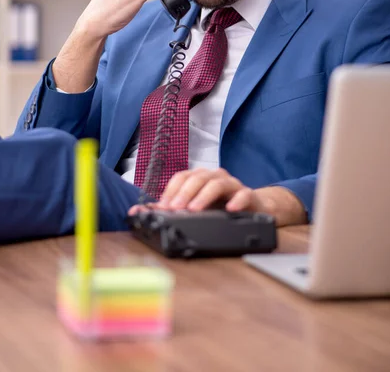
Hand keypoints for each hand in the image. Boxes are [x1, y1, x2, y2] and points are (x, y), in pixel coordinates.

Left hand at [128, 167, 306, 226]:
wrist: (252, 207)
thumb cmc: (220, 206)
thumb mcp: (195, 207)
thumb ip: (170, 208)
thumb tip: (137, 212)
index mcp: (200, 178)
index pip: (182, 177)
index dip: (171, 190)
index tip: (163, 206)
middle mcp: (214, 176)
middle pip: (198, 178)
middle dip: (185, 193)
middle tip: (176, 208)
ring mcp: (232, 184)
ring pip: (217, 183)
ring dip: (204, 196)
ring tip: (195, 209)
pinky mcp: (248, 194)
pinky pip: (244, 194)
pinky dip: (237, 201)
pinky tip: (231, 209)